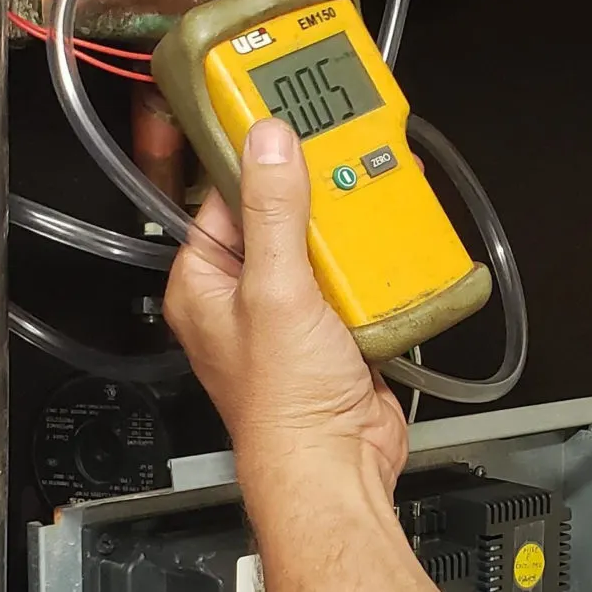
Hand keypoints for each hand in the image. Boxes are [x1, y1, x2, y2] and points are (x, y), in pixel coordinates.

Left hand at [166, 117, 410, 500]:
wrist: (336, 465)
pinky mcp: (332, 330)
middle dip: (314, 199)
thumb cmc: (285, 405)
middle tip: (343, 165)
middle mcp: (241, 297)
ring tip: (370, 209)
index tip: (287, 127)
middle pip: (279, 218)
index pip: (223, 199)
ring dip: (349, 235)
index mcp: (205, 283)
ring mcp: (288, 314)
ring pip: (320, 248)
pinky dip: (372, 269)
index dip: (256, 164)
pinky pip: (352, 282)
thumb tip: (268, 145)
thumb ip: (273, 213)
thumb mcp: (276, 290)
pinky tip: (387, 255)